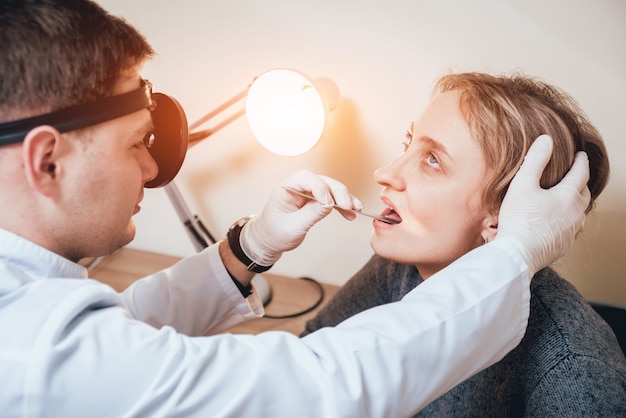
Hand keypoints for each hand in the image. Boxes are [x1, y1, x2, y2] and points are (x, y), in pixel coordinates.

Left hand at [240, 170, 362, 265]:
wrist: (268, 240)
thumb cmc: (274, 233)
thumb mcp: (292, 227)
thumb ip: (311, 214)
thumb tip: (330, 203)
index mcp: (286, 188)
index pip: (306, 179)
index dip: (321, 188)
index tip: (330, 204)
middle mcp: (297, 186)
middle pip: (322, 181)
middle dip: (338, 192)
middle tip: (349, 206)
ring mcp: (307, 192)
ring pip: (330, 188)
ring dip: (344, 198)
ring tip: (356, 209)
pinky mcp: (314, 199)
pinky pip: (331, 198)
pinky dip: (342, 205)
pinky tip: (351, 213)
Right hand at [495, 134, 590, 274]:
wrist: (517, 255)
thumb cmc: (519, 220)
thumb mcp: (522, 185)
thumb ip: (534, 160)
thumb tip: (546, 139)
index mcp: (568, 196)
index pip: (581, 173)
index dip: (581, 161)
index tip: (580, 155)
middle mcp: (575, 214)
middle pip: (584, 194)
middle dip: (580, 183)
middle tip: (574, 176)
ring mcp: (571, 231)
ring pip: (578, 213)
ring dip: (574, 204)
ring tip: (565, 199)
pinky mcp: (563, 245)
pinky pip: (570, 228)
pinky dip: (565, 220)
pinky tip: (554, 222)